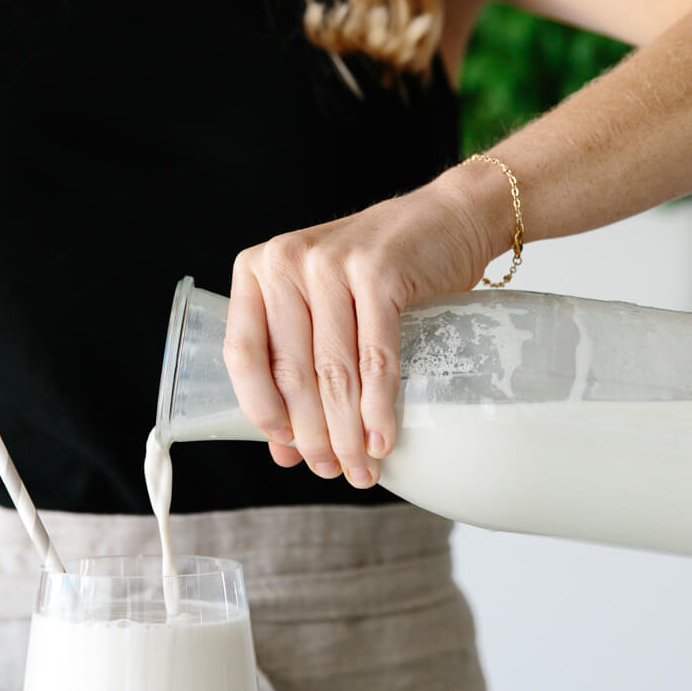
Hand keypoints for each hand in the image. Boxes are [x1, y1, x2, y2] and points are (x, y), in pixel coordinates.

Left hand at [224, 177, 491, 487]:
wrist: (448, 220)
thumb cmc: (381, 271)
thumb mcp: (324, 307)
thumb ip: (298, 366)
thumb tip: (285, 451)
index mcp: (259, 270)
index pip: (242, 352)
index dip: (261, 408)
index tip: (287, 448)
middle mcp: (286, 262)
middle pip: (291, 369)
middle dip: (312, 433)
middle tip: (331, 470)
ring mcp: (331, 264)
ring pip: (333, 371)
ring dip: (346, 431)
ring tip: (360, 469)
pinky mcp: (378, 274)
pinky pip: (375, 358)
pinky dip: (379, 407)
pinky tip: (383, 439)